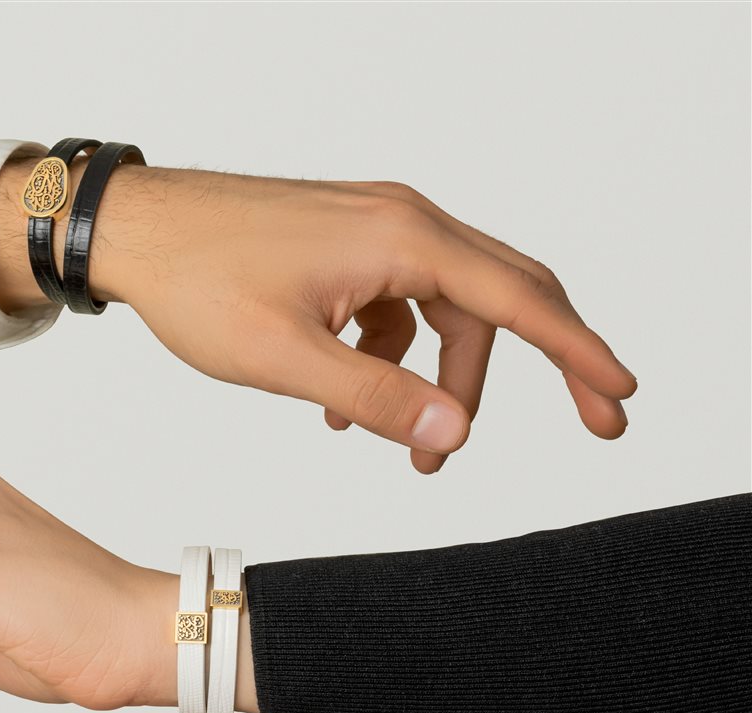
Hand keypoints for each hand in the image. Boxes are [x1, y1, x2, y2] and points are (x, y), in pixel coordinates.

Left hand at [0, 161, 635, 473]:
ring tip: (406, 447)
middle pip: (500, 297)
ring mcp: (373, 228)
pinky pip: (397, 304)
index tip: (619, 398)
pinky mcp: (345, 244)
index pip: (518, 300)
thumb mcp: (287, 359)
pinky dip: (390, 356)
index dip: (578, 353)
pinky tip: (346, 406)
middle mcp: (400, 221)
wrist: (136, 230)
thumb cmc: (196, 282)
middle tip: (588, 424)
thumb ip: (378, 396)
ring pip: (445, 308)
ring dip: (439, 376)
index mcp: (401, 239)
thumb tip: (454, 433)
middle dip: (541, 364)